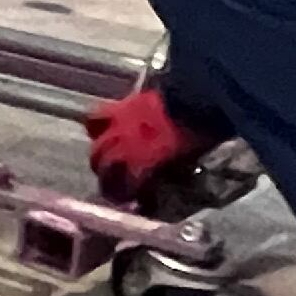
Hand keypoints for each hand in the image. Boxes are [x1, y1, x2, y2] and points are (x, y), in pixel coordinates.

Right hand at [84, 86, 219, 207]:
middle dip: (108, 180)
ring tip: (110, 159)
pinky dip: (99, 127)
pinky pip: (97, 119)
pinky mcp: (118, 107)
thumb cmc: (200, 131)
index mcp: (140, 164)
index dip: (127, 196)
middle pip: (102, 167)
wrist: (198, 93)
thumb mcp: (189, 160)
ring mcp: (116, 126)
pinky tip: (110, 131)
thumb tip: (163, 180)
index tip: (135, 202)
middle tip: (119, 186)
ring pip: (95, 145)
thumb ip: (171, 174)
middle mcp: (121, 146)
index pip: (124, 188)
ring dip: (101, 155)